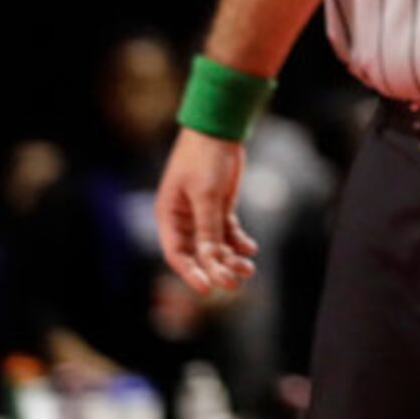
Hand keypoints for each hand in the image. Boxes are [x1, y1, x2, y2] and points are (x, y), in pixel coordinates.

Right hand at [155, 129, 258, 295]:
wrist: (219, 129)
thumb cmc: (204, 158)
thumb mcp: (206, 194)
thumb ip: (208, 227)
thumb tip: (209, 258)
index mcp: (169, 216)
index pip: (177, 254)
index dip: (190, 272)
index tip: (206, 288)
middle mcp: (184, 219)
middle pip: (198, 253)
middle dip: (216, 268)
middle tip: (235, 282)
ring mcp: (203, 214)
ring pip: (216, 245)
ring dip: (230, 258)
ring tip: (248, 268)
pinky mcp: (220, 206)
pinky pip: (228, 232)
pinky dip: (238, 241)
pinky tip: (250, 248)